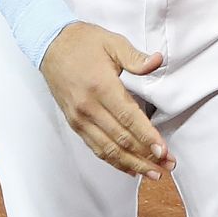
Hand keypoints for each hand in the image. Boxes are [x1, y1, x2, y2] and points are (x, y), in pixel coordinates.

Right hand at [40, 23, 172, 179]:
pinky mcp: (74, 123)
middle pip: (121, 139)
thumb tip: (157, 61)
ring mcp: (79, 118)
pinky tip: (130, 168)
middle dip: (146, 156)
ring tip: (154, 173)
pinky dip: (113, 161)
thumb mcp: (113, 43)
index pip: (129, 118)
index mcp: (101, 87)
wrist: (49, 45)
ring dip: (132, 164)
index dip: (147, 137)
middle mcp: (89, 107)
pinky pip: (95, 147)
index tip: (164, 151)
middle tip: (168, 166)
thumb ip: (136, 57)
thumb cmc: (84, 42)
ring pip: (108, 149)